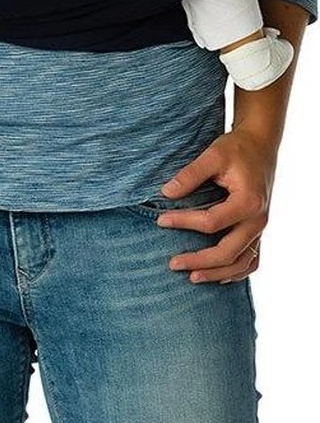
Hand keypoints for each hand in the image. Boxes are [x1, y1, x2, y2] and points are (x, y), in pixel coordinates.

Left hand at [155, 125, 277, 283]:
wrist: (260, 145)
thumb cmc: (237, 149)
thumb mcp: (213, 155)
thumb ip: (190, 174)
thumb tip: (166, 193)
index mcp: (248, 202)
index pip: (211, 222)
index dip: (184, 222)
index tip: (161, 220)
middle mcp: (258, 220)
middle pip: (228, 252)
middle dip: (199, 261)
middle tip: (172, 264)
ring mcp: (261, 228)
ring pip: (242, 263)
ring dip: (217, 273)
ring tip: (193, 277)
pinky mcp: (259, 230)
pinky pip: (252, 260)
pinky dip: (236, 271)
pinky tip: (219, 276)